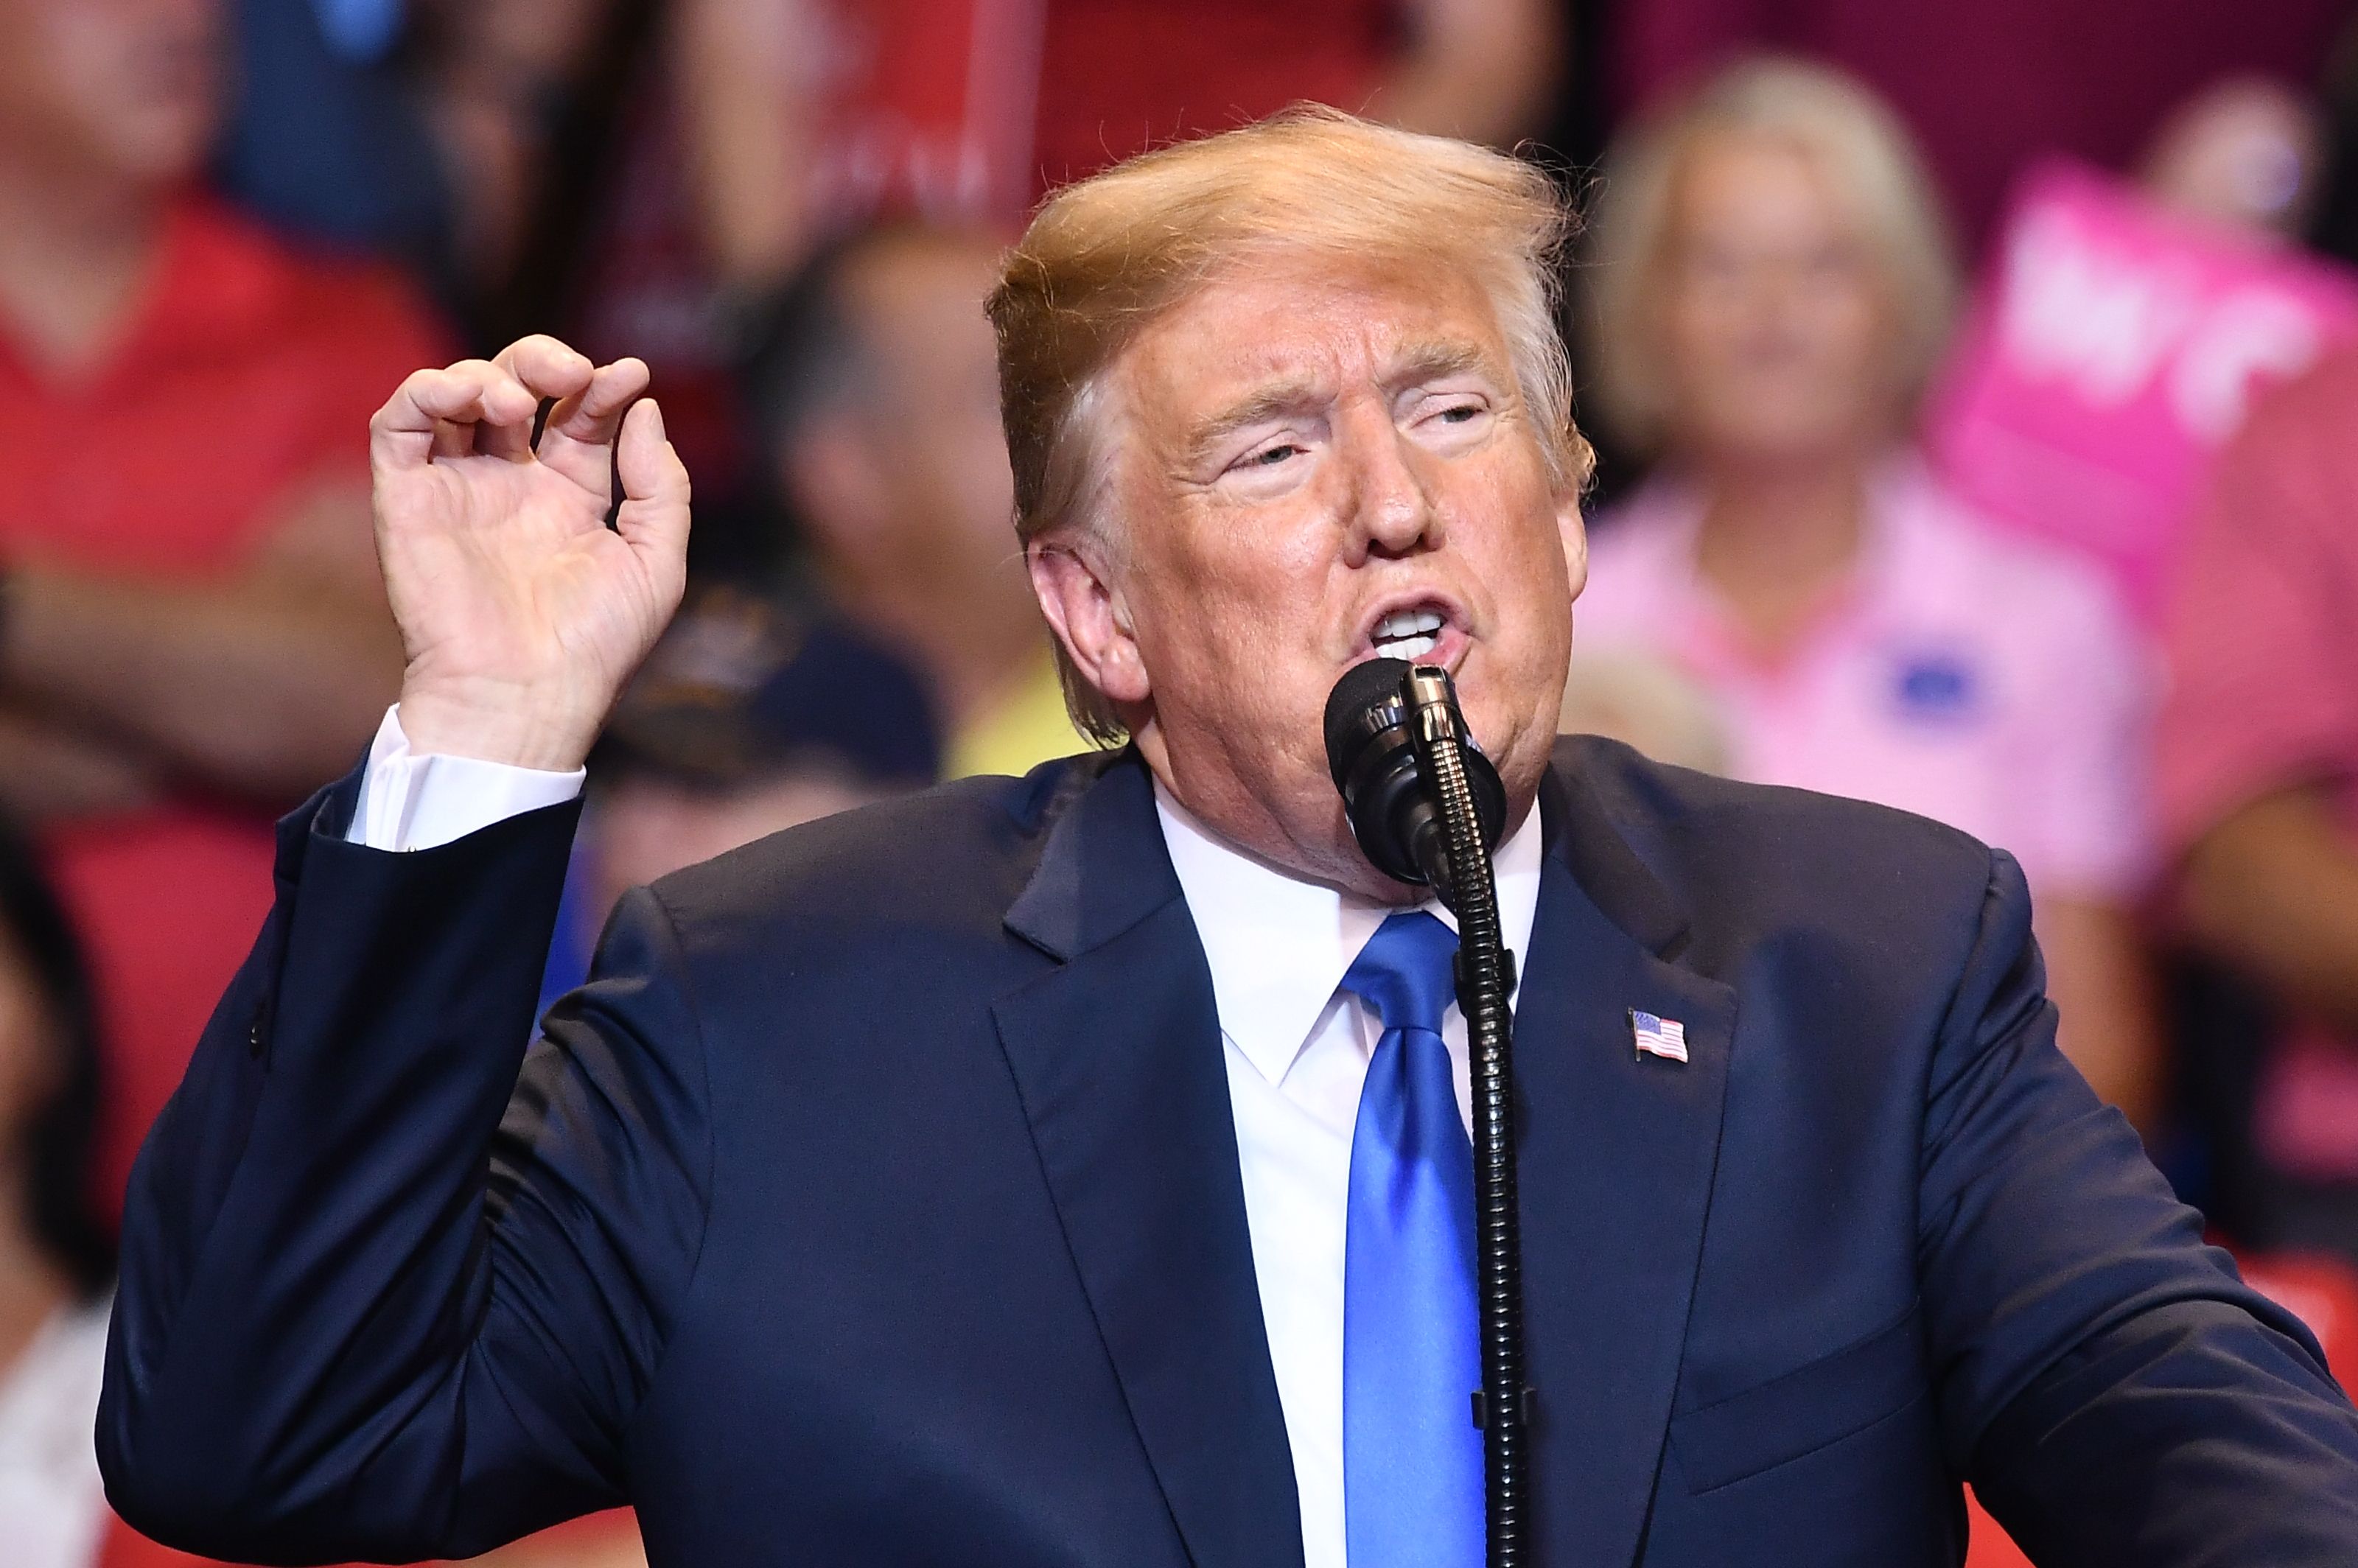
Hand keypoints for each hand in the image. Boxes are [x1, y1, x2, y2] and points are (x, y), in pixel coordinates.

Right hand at [370, 337, 689, 769]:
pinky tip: (473, 396)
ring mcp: (456, 487)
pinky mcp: (406, 497)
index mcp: (569, 497)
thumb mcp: (657, 562)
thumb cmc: (594, 645)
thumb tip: (643, 407)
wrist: (526, 696)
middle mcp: (510, 484)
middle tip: (573, 371)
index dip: (606, 388)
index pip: (583, 416)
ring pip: (457, 393)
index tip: (633, 375)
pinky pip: (399, 424)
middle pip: (519, 388)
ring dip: (489, 372)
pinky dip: (427, 390)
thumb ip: (661, 484)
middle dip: (545, 360)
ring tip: (520, 398)